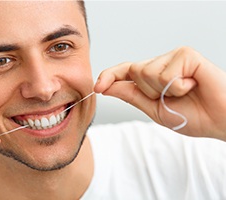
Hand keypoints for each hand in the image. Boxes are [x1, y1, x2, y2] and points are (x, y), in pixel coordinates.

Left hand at [94, 47, 225, 140]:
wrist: (221, 120)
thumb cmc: (193, 115)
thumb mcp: (154, 109)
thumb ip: (131, 95)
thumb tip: (106, 87)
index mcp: (153, 78)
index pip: (125, 72)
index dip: (109, 77)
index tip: (97, 87)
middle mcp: (161, 64)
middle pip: (133, 71)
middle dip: (148, 91)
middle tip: (171, 97)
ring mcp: (173, 57)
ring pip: (146, 71)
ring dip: (163, 90)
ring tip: (185, 91)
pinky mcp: (186, 54)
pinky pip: (165, 73)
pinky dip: (178, 87)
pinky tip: (192, 85)